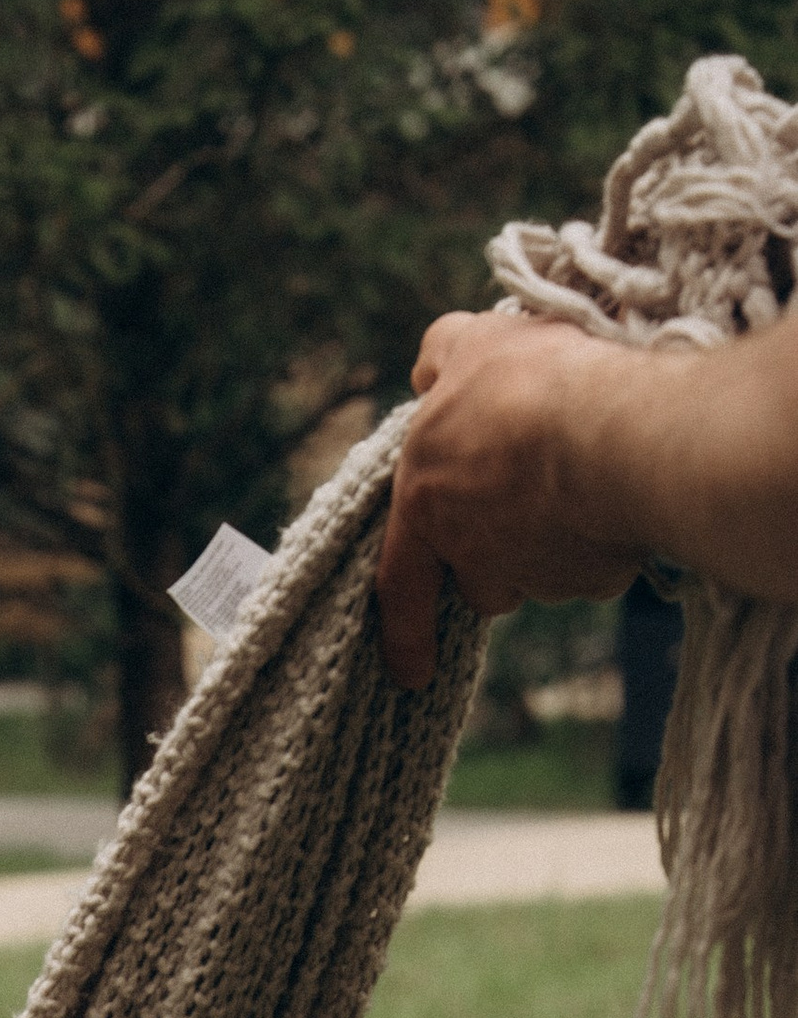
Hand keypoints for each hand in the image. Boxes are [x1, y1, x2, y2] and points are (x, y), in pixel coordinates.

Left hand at [378, 306, 644, 688]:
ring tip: (580, 484)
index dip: (403, 633)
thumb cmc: (530, 386)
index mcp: (425, 505)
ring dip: (551, 548)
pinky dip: (603, 543)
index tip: (409, 674)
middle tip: (526, 505)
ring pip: (537, 578)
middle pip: (480, 582)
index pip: (400, 583)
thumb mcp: (474, 343)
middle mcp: (473, 554)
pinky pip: (594, 570)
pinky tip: (617, 496)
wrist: (607, 429)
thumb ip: (443, 355)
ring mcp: (533, 573)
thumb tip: (428, 370)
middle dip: (496, 562)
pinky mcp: (591, 579)